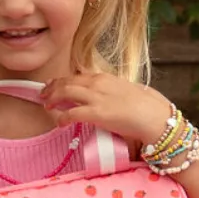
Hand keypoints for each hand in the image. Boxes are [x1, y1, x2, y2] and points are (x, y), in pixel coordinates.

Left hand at [39, 72, 171, 146]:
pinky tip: (58, 122)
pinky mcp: (97, 113)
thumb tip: (101, 97)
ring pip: (65, 92)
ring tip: (46, 105)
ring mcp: (97, 97)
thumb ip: (110, 91)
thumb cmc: (145, 106)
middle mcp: (98, 83)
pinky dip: (61, 117)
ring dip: (52, 98)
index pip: (77, 75)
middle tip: (43, 94)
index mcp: (105, 77)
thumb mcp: (125, 91)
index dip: (62, 80)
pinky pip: (71, 113)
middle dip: (52, 87)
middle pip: (67, 81)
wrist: (155, 117)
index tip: (54, 84)